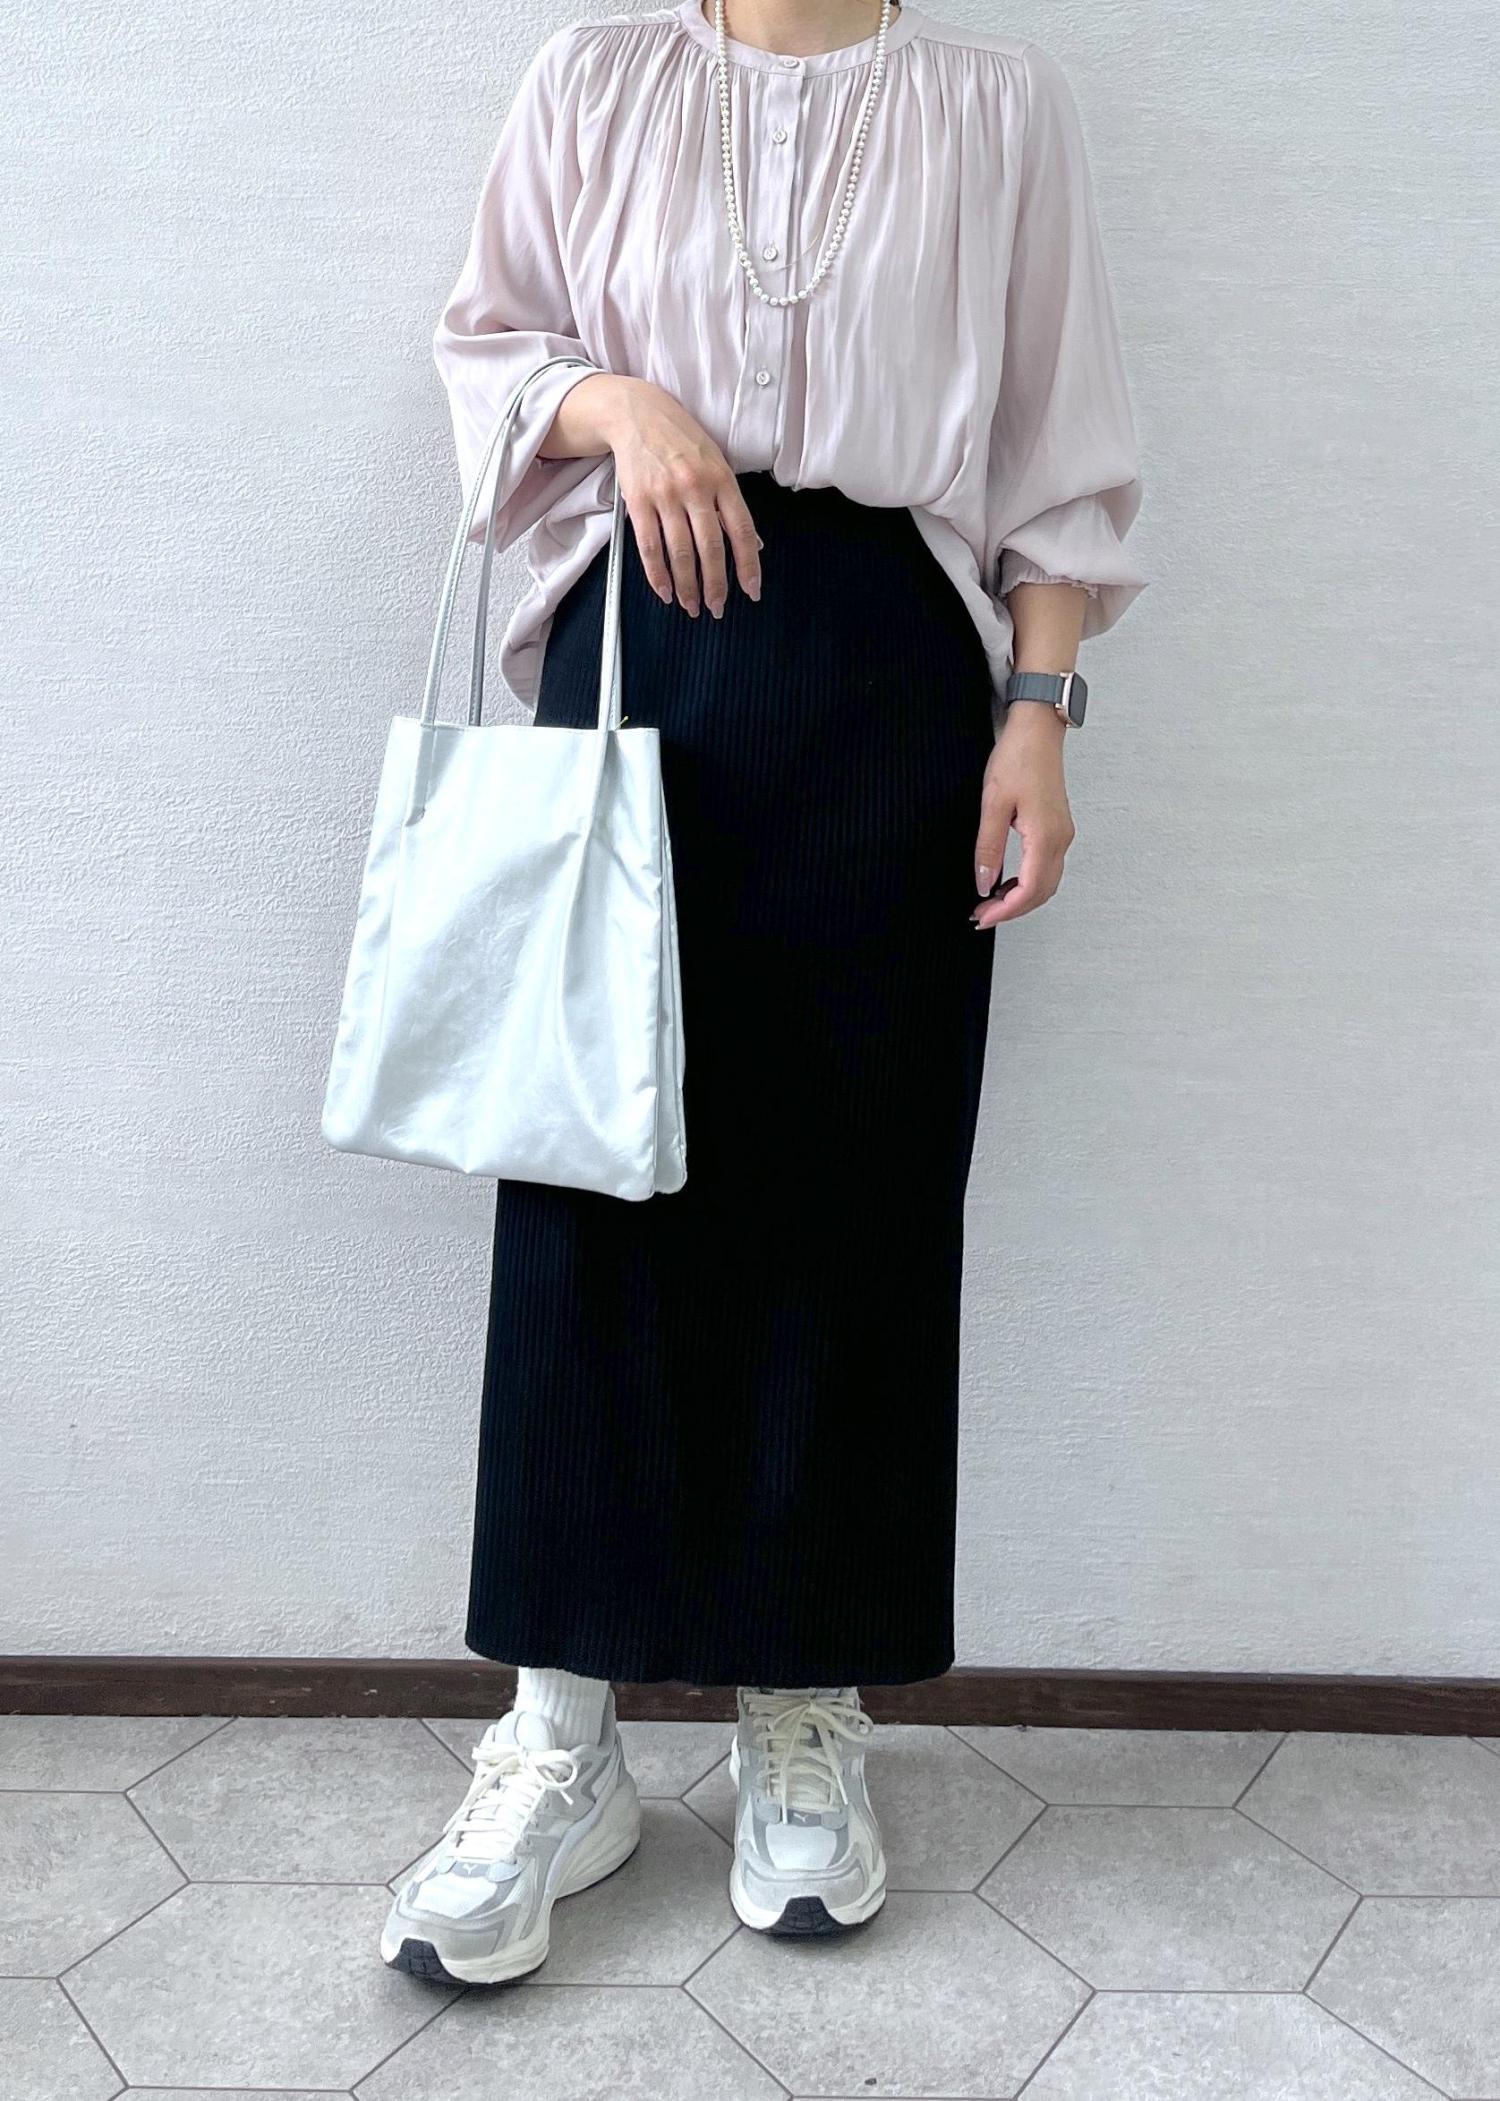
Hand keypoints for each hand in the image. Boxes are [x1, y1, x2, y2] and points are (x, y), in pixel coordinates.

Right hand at [552, 375, 761, 617]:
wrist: (637, 413)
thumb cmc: (682, 440)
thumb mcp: (716, 462)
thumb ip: (730, 503)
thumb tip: (751, 544)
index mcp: (722, 479)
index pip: (740, 530)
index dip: (748, 565)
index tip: (752, 591)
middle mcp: (695, 487)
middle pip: (709, 547)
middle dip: (715, 584)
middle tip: (718, 608)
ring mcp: (665, 495)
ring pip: (679, 552)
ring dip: (687, 586)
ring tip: (692, 607)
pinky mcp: (638, 501)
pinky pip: (649, 547)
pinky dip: (657, 574)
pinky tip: (665, 592)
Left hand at [970, 704, 1075, 927]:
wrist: (1038, 730)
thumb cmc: (1018, 758)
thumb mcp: (993, 803)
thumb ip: (988, 847)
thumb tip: (984, 883)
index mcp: (1045, 836)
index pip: (1029, 890)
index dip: (1005, 910)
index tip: (982, 916)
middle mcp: (1060, 839)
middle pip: (1041, 893)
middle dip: (1012, 910)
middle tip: (982, 915)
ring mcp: (1062, 834)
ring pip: (1047, 883)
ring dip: (1021, 898)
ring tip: (991, 902)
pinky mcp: (1058, 828)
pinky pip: (1047, 867)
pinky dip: (1029, 883)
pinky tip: (1007, 881)